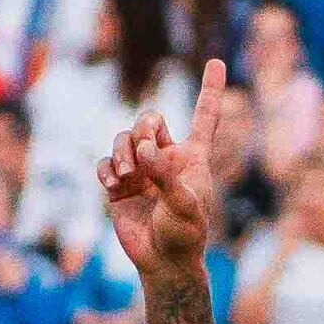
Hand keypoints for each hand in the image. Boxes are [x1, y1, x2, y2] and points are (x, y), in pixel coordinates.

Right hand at [97, 62, 246, 263]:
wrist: (164, 262)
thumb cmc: (185, 235)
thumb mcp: (184, 204)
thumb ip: (166, 175)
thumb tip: (145, 151)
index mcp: (193, 158)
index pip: (204, 116)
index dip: (210, 89)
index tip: (216, 61)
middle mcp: (166, 158)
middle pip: (150, 121)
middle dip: (143, 130)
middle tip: (143, 156)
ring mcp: (142, 171)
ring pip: (124, 140)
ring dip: (122, 153)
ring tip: (127, 178)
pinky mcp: (120, 186)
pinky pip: (106, 163)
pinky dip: (107, 169)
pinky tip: (114, 185)